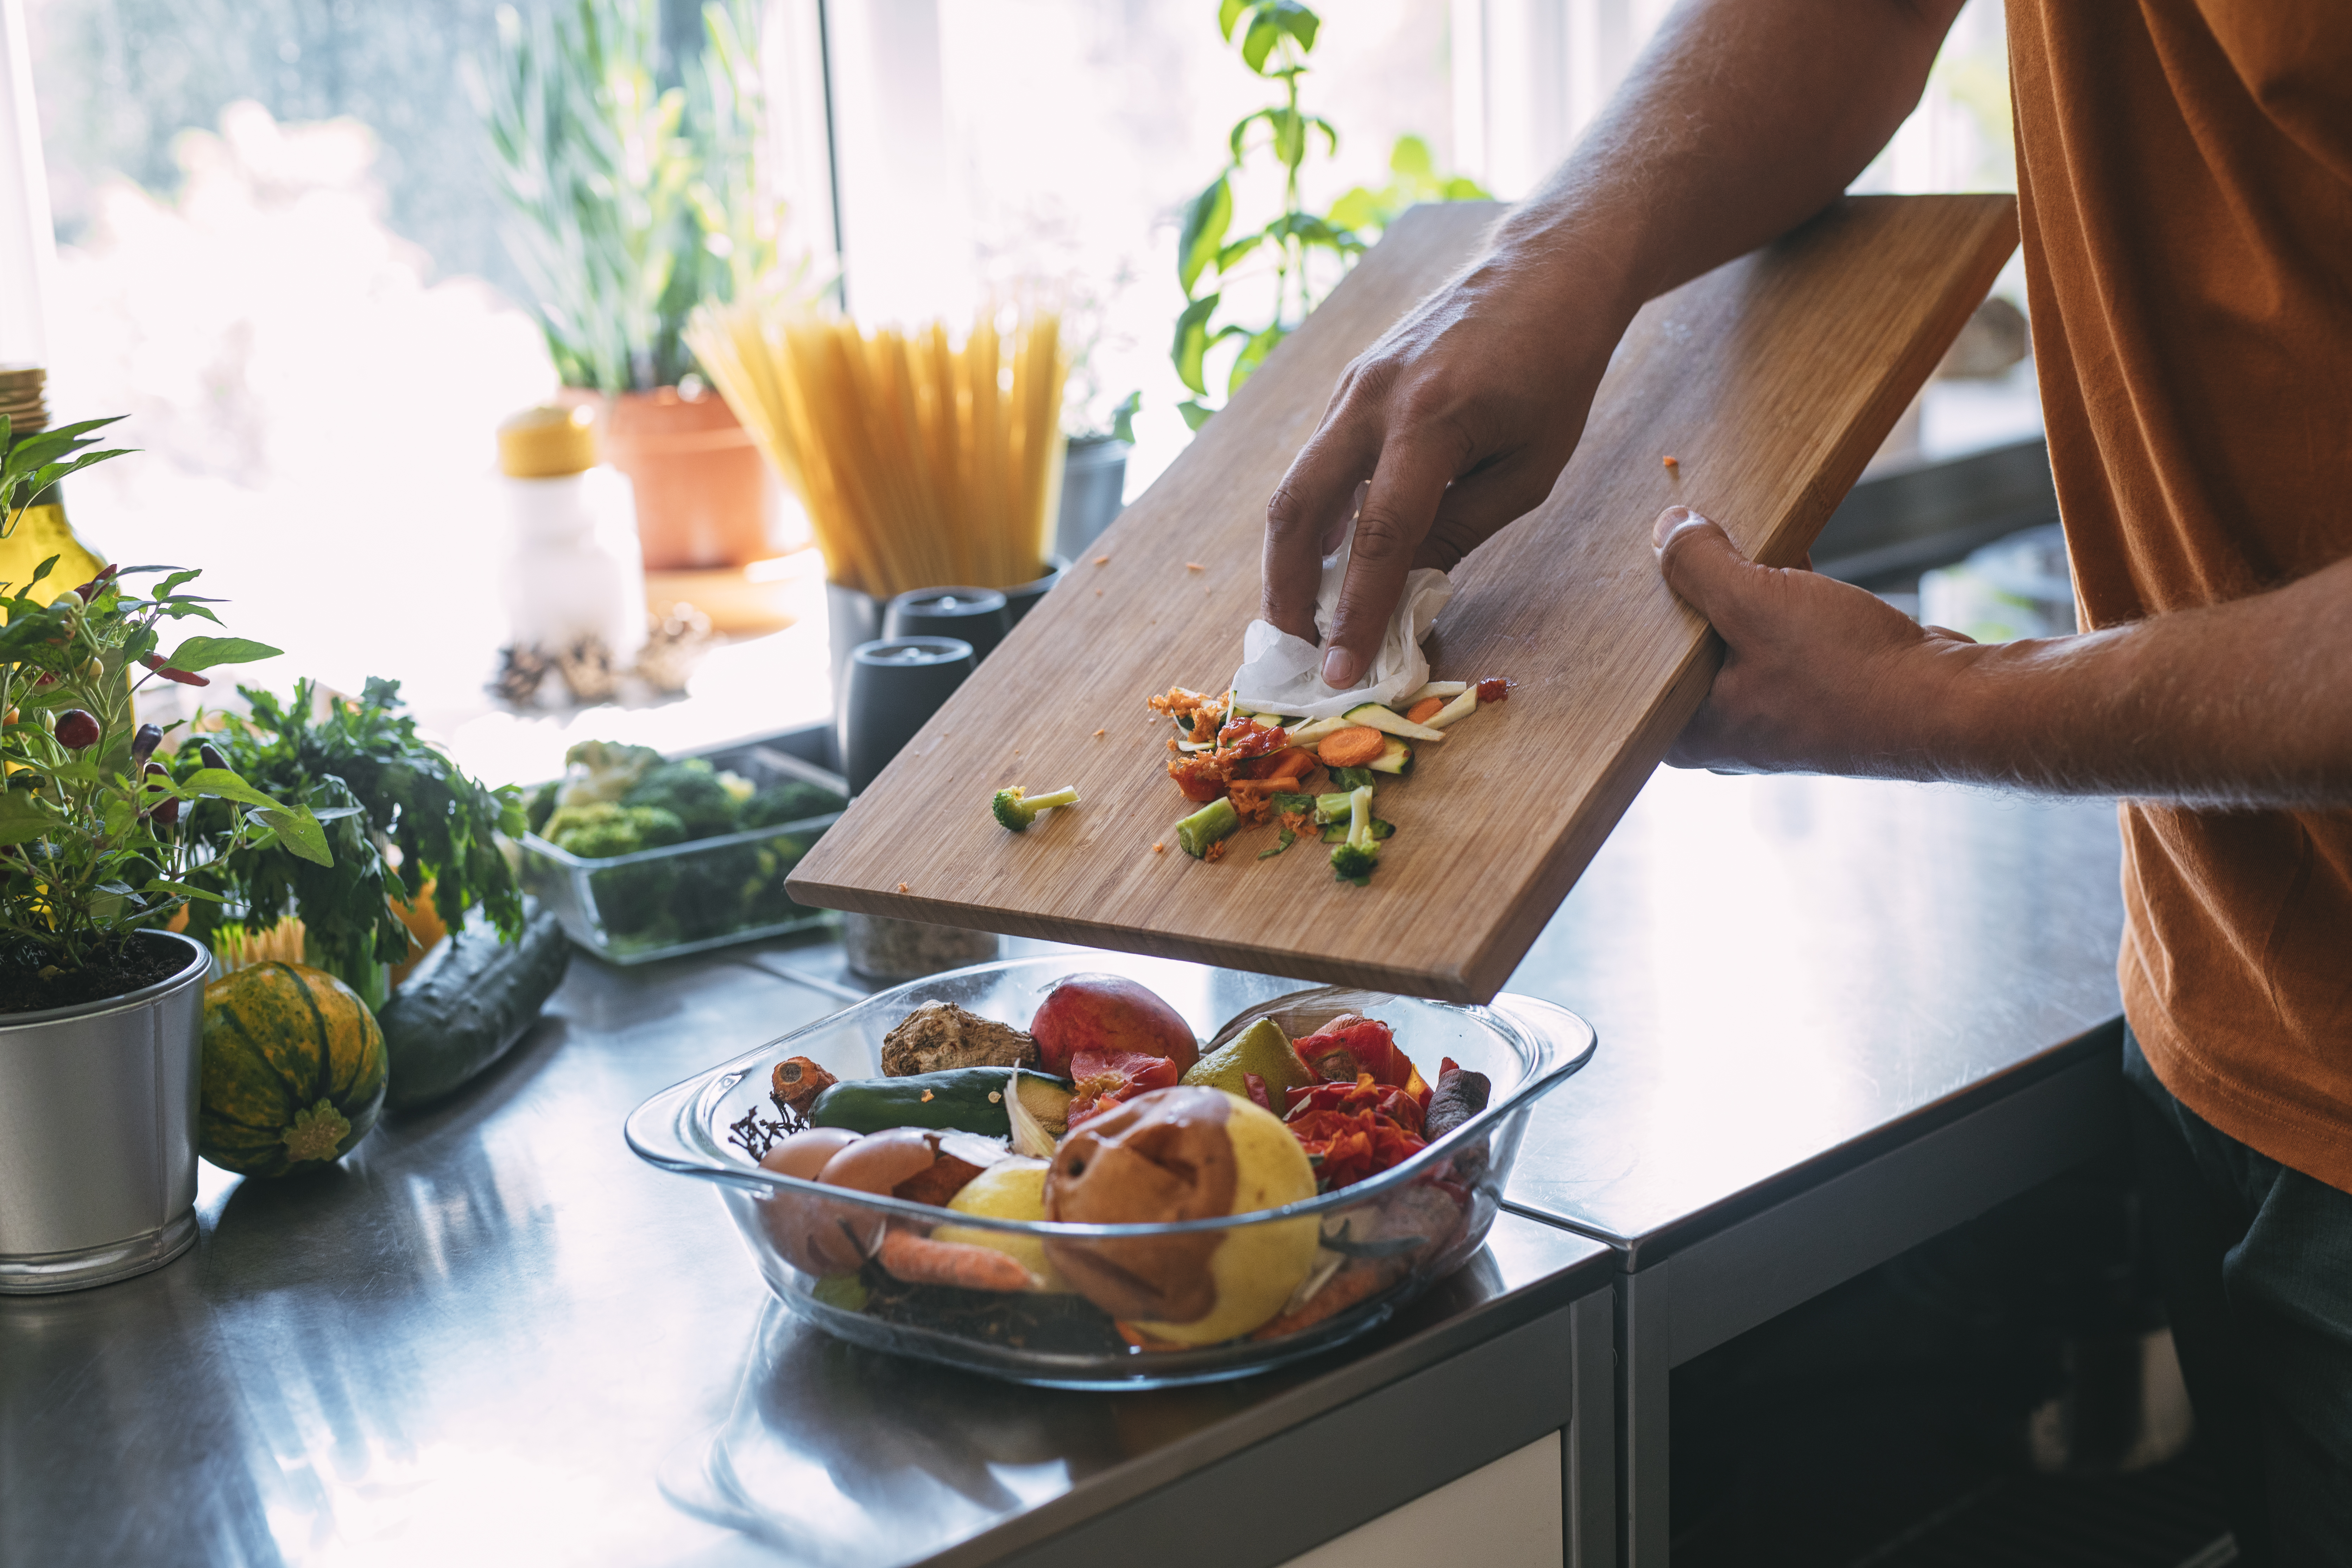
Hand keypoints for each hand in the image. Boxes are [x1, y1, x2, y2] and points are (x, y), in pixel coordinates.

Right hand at [1261, 258, 1625, 687]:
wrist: (1545, 269)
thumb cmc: (1555, 369)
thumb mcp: (1531, 467)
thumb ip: (1460, 528)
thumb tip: (1402, 589)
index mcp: (1431, 420)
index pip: (1377, 537)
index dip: (1353, 612)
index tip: (1338, 672)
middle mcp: (1373, 398)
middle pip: (1297, 508)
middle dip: (1286, 590)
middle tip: (1294, 649)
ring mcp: (1352, 385)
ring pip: (1296, 485)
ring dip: (1290, 557)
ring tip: (1302, 615)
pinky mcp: (1348, 383)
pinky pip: (1319, 460)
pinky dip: (1317, 516)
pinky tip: (1328, 555)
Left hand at [1653, 506, 1981, 776]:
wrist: (1948, 704)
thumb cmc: (1848, 672)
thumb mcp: (1756, 602)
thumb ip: (1699, 566)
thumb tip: (1665, 525)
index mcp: (1691, 734)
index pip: (1640, 666)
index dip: (1643, 606)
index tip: (1641, 555)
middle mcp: (1725, 732)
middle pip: (1686, 646)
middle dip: (1692, 590)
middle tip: (1688, 533)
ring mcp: (1773, 715)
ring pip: (1736, 637)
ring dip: (1741, 588)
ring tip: (1736, 536)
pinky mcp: (1815, 692)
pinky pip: (1779, 637)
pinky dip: (1780, 598)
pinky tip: (1787, 554)